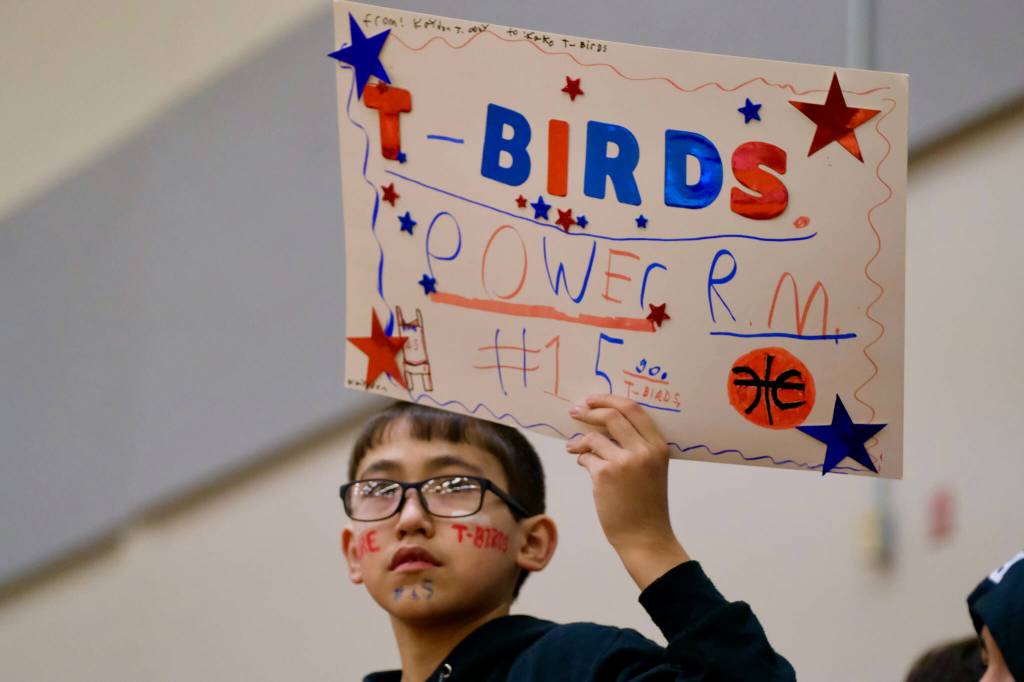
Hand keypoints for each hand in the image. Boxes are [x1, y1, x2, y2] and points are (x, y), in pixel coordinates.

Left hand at [567, 394, 690, 589]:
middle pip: (612, 415)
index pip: (634, 409)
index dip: (610, 399)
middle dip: (589, 410)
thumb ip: (636, 445)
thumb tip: (603, 424)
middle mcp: (643, 451)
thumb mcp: (652, 469)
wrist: (645, 536)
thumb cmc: (646, 504)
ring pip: (594, 437)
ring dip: (580, 441)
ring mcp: (624, 462)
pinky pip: (586, 457)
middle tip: (575, 411)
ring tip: (574, 448)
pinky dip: (582, 459)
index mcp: (658, 446)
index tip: (593, 399)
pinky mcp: (605, 475)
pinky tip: (584, 466)